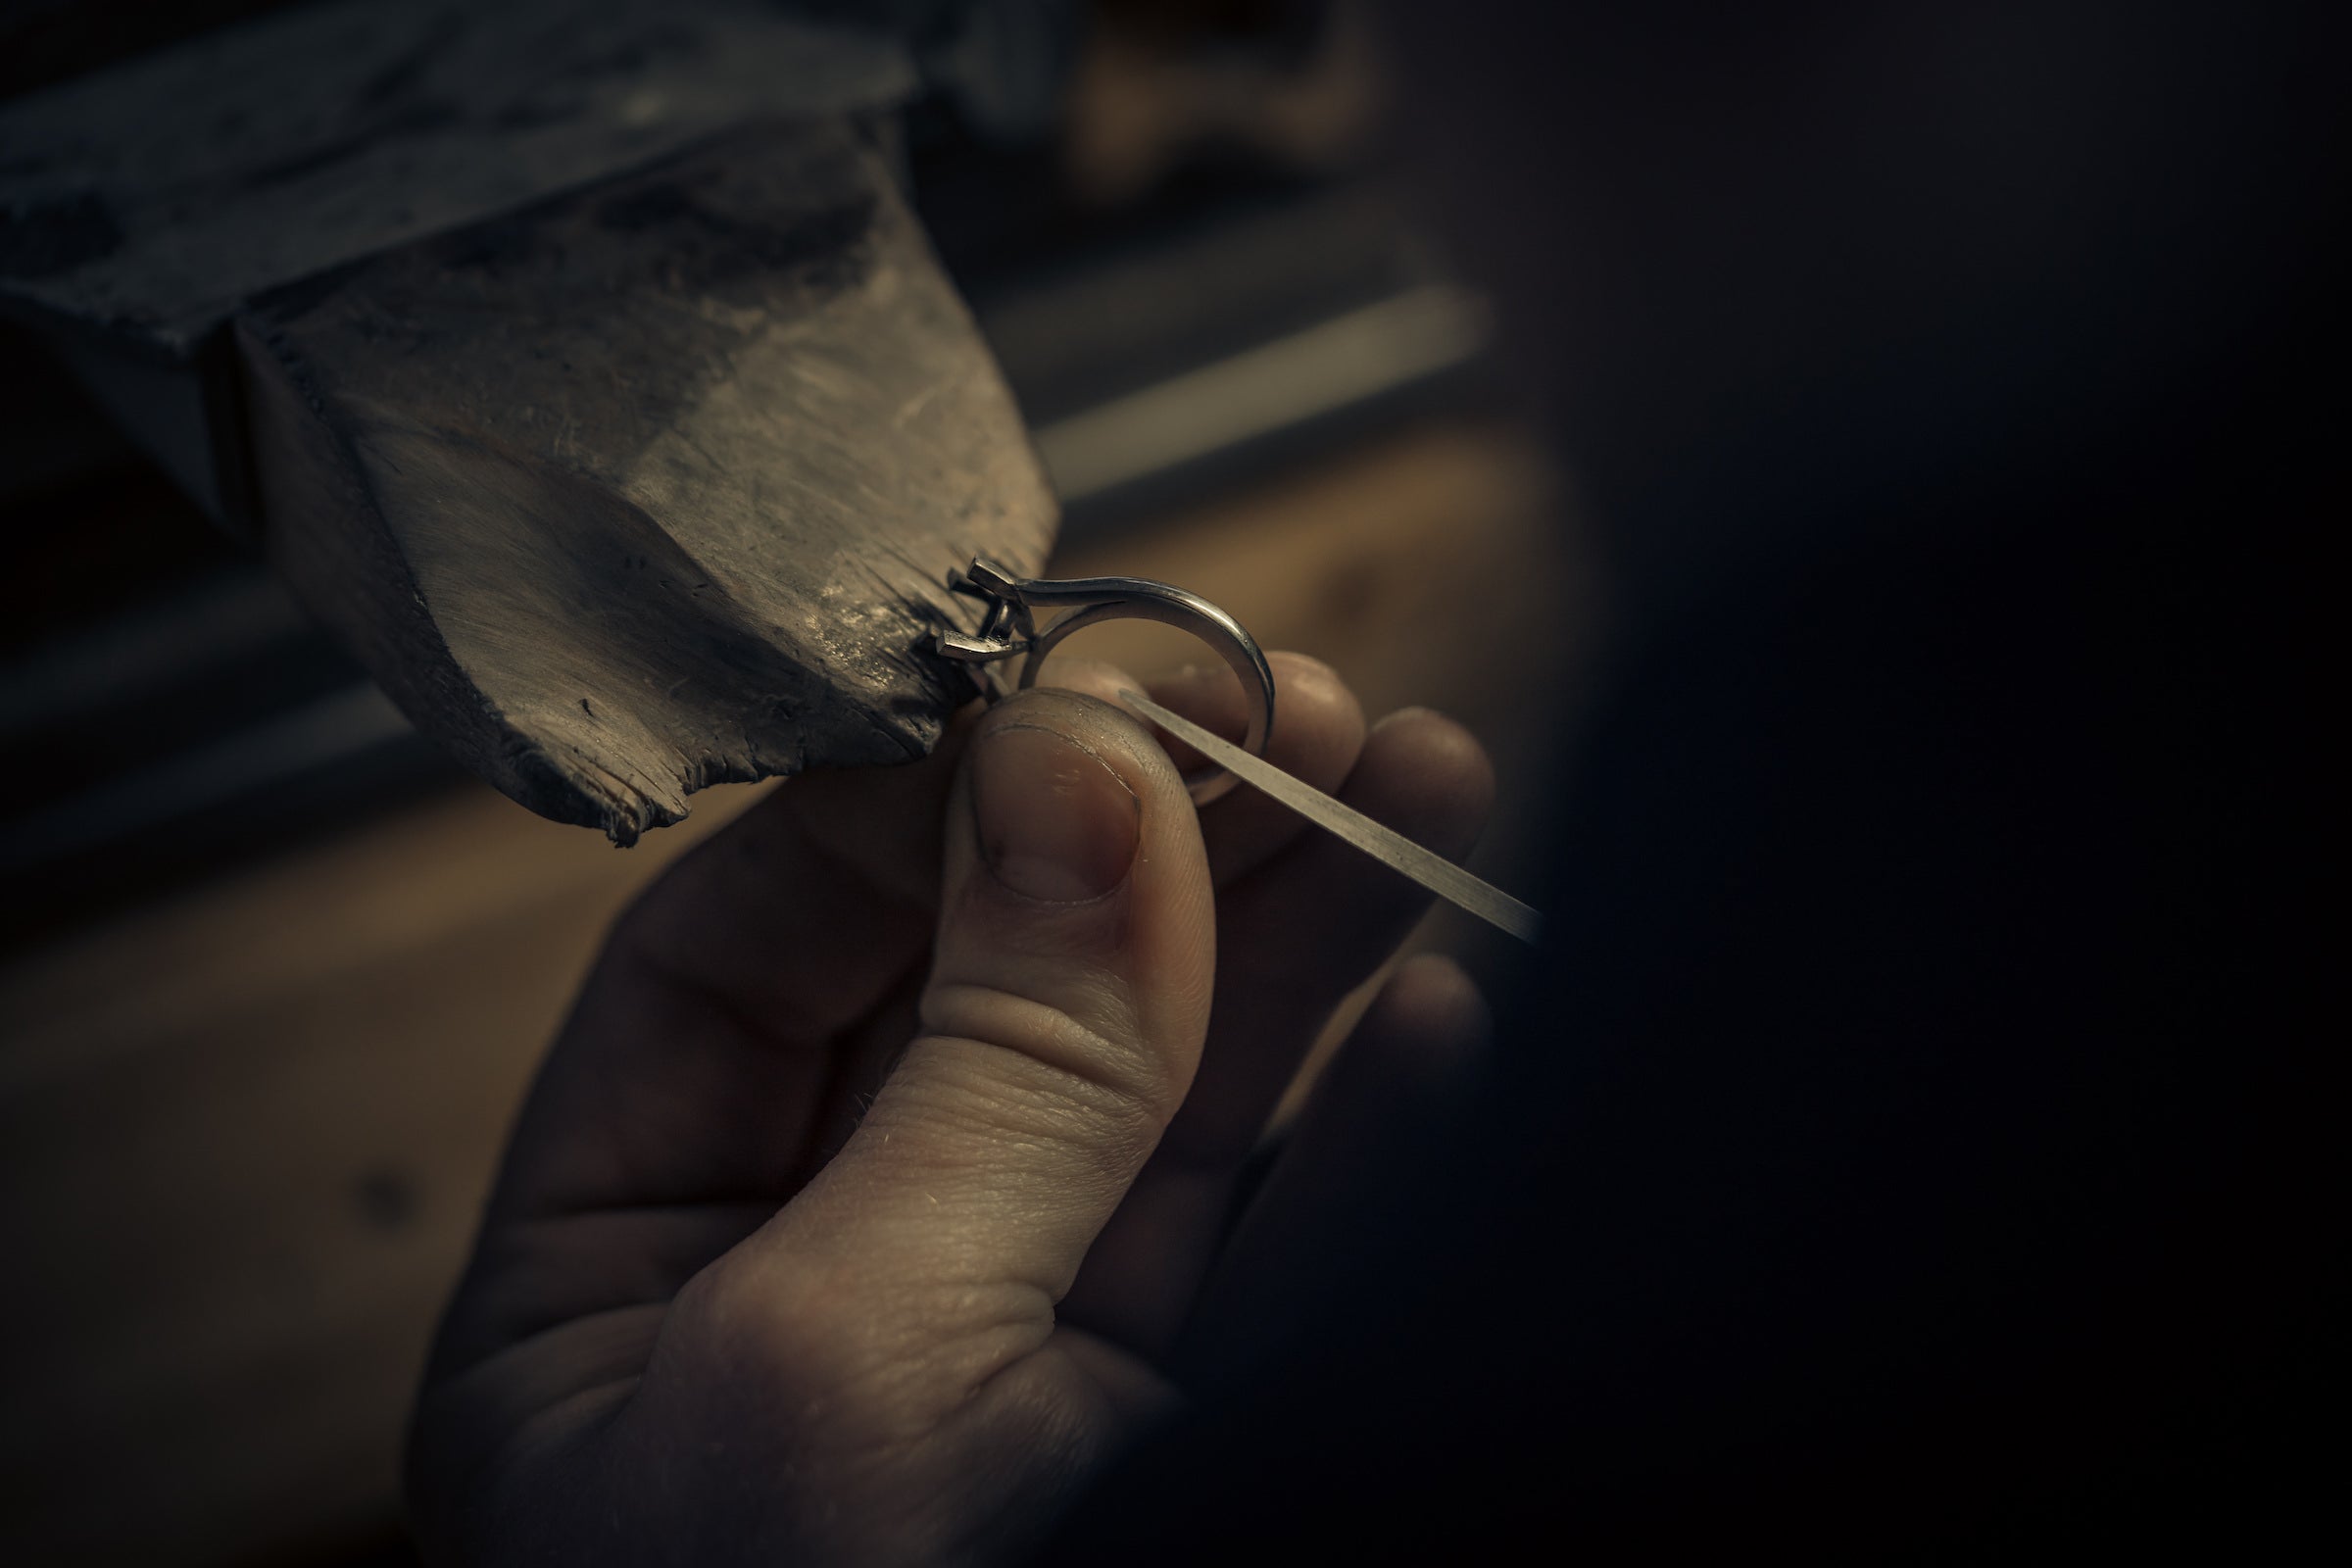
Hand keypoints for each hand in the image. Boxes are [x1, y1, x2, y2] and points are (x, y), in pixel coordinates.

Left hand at [406, 654, 1494, 1565]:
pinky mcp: (1182, 1446)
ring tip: (1414, 785)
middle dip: (1148, 845)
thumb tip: (1075, 773)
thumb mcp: (847, 1371)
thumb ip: (983, 1069)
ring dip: (1298, 947)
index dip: (919, 804)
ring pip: (1163, 1108)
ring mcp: (1013, 1379)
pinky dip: (1372, 1131)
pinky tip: (1435, 1013)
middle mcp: (815, 1309)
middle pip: (987, 1004)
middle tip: (1293, 709)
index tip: (1080, 701)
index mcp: (620, 1294)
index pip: (751, 955)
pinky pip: (1284, 1253)